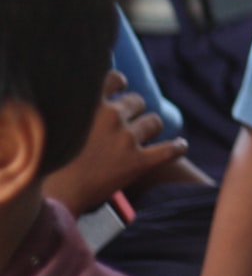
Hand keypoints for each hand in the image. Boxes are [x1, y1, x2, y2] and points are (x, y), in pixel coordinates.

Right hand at [42, 70, 188, 214]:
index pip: (115, 78)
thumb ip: (73, 108)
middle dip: (134, 111)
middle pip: (137, 101)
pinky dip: (177, 148)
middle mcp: (110, 117)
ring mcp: (126, 139)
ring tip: (142, 139)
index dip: (120, 83)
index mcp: (89, 104)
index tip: (121, 89)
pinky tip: (180, 146)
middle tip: (123, 125)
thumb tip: (81, 90)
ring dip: (150, 128)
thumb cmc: (47, 162)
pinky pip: (169, 150)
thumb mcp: (55, 124)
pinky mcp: (138, 162)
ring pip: (154, 122)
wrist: (53, 197)